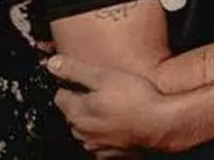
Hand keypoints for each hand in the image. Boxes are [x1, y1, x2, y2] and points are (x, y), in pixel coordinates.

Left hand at [46, 54, 174, 152]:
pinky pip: (101, 144)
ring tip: (112, 108)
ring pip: (86, 130)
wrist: (160, 124)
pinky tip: (118, 126)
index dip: (70, 86)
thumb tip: (52, 63)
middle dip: (82, 104)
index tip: (81, 81)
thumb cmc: (136, 99)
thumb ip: (76, 70)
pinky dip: (105, 136)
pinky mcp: (110, 153)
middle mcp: (81, 131)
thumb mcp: (105, 76)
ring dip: (93, 121)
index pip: (60, 96)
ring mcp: (95, 144)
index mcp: (77, 111)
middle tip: (101, 92)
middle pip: (73, 114)